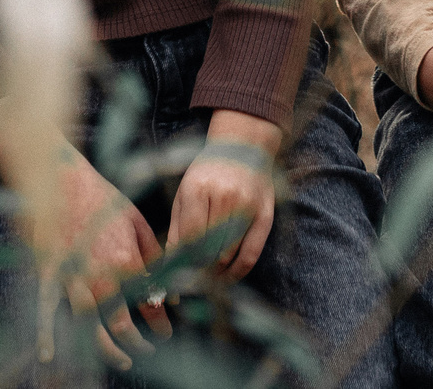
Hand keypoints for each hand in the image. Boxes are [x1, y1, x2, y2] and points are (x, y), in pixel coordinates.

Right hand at [51, 143, 173, 368]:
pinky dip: (46, 334)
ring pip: (89, 326)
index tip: (166, 332)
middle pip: (121, 324)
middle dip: (138, 343)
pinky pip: (46, 310)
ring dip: (106, 349)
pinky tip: (49, 356)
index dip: (160, 323)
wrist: (63, 178)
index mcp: (126, 260)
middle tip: (147, 349)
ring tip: (121, 360)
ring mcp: (72, 277)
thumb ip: (154, 254)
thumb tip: (171, 283)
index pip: (149, 303)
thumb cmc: (103, 198)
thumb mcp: (137, 221)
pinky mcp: (49, 274)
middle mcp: (101, 275)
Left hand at [168, 110, 282, 280]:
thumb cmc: (208, 172)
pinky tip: (228, 278)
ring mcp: (247, 206)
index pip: (188, 240)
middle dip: (197, 273)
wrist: (244, 146)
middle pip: (207, 251)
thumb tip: (167, 266)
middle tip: (189, 286)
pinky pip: (251, 254)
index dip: (181, 264)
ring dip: (215, 275)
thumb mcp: (184, 193)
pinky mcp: (265, 215)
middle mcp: (224, 197)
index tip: (175, 280)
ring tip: (205, 282)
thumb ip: (176, 229)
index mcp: (198, 189)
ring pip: (228, 256)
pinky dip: (238, 272)